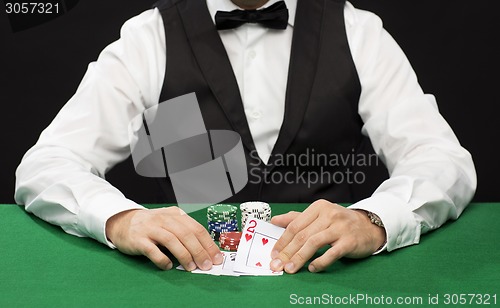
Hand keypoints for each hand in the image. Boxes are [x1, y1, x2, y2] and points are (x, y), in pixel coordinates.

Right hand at [106, 207, 222, 270]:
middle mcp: (164, 219)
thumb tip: (206, 251)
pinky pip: (152, 250)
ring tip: (191, 267)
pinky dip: (162, 259)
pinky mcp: (139, 239)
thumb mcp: (170, 223)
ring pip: (172, 240)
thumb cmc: (152, 226)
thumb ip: (186, 233)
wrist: (123, 222)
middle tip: (206, 265)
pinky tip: (168, 266)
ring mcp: (151, 228)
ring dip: (184, 255)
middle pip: (186, 234)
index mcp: (176, 215)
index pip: (197, 228)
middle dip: (199, 251)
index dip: (208, 244)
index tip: (216, 257)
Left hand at [269, 199, 385, 273]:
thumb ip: (297, 218)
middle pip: (302, 235)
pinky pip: (332, 253)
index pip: (295, 225)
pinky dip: (320, 262)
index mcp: (318, 207)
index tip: (274, 254)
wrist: (369, 226)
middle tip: (277, 265)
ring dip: (300, 258)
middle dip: (287, 252)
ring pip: (314, 243)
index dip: (282, 241)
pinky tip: (312, 268)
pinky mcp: (350, 241)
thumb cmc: (340, 222)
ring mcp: (340, 227)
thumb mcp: (319, 215)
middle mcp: (329, 215)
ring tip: (290, 269)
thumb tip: (274, 220)